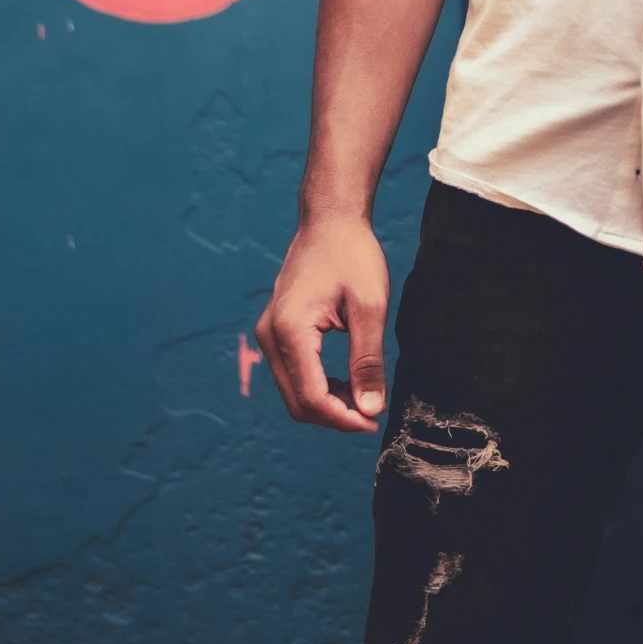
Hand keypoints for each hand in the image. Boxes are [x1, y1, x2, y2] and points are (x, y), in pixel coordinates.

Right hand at [255, 216, 390, 432]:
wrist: (330, 220)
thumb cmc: (352, 255)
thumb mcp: (369, 306)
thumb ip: (367, 360)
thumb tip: (369, 409)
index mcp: (290, 329)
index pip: (311, 396)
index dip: (343, 418)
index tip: (373, 422)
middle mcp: (270, 335)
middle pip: (297, 401)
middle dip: (334, 417)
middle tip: (371, 415)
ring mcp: (269, 333)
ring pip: (293, 392)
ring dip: (326, 404)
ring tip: (363, 398)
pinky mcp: (275, 330)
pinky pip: (292, 374)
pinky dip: (317, 387)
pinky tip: (346, 382)